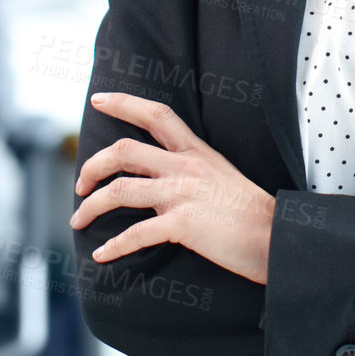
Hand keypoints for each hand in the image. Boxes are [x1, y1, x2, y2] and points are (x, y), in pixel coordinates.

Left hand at [71, 92, 275, 284]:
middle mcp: (184, 167)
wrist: (276, 236)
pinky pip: (136, 234)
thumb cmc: (251, 212)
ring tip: (78, 219)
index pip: (155, 114)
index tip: (98, 100)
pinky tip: (102, 255)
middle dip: (92, 165)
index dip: (123, 103)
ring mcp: (182, 194)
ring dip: (90, 206)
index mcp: (195, 152)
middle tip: (80, 183)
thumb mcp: (221, 174)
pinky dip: (114, 246)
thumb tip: (160, 179)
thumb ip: (191, 170)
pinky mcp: (183, 224)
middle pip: (123, 151)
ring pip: (119, 190)